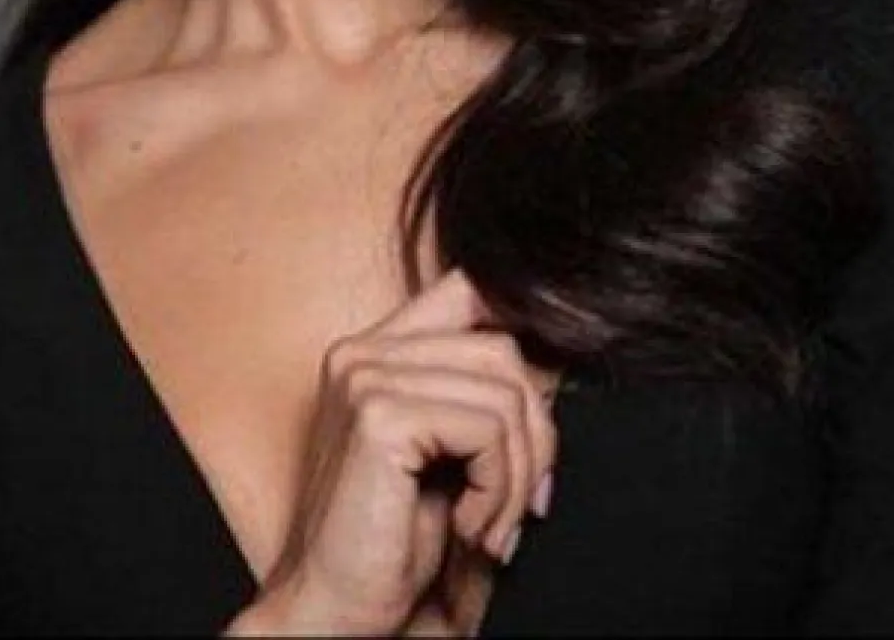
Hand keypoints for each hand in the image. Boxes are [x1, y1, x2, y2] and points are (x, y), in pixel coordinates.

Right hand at [254, 268, 559, 636]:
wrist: (334, 613)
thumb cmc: (393, 543)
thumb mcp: (447, 453)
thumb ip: (479, 395)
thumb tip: (559, 358)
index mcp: (375, 349)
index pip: (468, 287)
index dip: (525, 320)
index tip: (554, 392)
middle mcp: (363, 350)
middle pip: (502, 349)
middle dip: (535, 434)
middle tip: (524, 503)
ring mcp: (366, 377)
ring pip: (505, 395)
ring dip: (518, 477)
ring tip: (494, 527)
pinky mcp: (378, 416)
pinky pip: (489, 431)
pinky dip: (499, 491)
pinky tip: (472, 529)